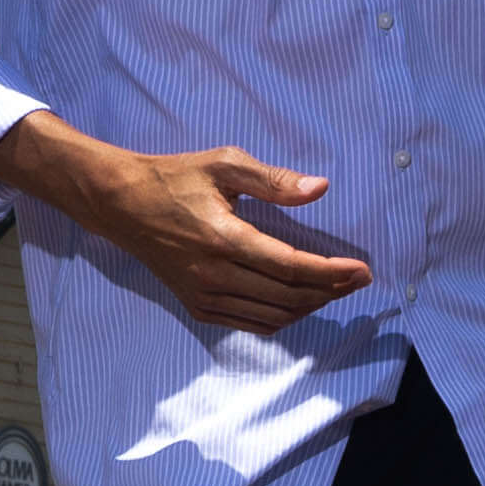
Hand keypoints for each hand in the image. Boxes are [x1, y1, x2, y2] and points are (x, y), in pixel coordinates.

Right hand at [27, 125, 376, 338]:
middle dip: (331, 291)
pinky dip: (282, 317)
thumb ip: (273, 179)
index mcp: (224, 238)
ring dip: (310, 306)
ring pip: (273, 316)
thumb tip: (320, 188)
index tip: (362, 270)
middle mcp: (214, 275)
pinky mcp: (197, 307)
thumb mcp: (224, 163)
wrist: (122, 205)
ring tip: (335, 288)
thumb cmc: (175, 178)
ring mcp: (204, 296)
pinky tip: (300, 302)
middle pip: (289, 297)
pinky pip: (251, 322)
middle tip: (358, 279)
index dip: (332, 274)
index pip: (291, 268)